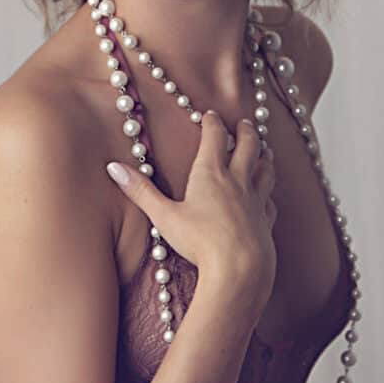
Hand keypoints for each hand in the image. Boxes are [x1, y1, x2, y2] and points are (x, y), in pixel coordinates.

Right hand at [105, 110, 277, 310]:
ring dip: (264, 156)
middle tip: (244, 122)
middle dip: (245, 131)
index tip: (210, 114)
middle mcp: (237, 181)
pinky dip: (269, 193)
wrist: (240, 268)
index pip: (214, 137)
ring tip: (264, 150)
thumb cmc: (200, 241)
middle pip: (248, 146)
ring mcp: (255, 200)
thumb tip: (114, 168)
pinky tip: (267, 197)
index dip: (212, 122)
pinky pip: (270, 201)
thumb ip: (140, 192)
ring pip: (265, 170)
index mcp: (211, 173)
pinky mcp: (265, 221)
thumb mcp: (164, 216)